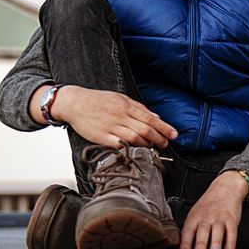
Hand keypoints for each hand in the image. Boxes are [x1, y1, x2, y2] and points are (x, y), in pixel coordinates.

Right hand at [37, 85, 177, 148]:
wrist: (74, 103)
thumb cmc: (98, 100)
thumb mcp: (121, 98)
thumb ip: (138, 108)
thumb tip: (155, 116)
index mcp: (127, 106)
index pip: (150, 119)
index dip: (164, 128)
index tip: (174, 135)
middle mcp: (120, 116)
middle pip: (145, 130)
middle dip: (159, 139)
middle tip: (165, 144)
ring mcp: (111, 127)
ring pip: (134, 138)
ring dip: (146, 145)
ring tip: (152, 148)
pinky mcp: (101, 137)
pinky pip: (118, 144)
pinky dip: (129, 148)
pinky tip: (135, 150)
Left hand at [180, 171, 247, 248]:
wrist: (226, 188)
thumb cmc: (209, 203)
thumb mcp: (195, 212)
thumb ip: (190, 229)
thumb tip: (184, 248)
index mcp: (195, 217)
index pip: (188, 231)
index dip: (186, 243)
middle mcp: (207, 217)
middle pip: (203, 231)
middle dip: (201, 244)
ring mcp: (220, 218)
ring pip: (218, 232)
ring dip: (216, 244)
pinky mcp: (232, 220)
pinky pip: (232, 232)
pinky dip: (231, 244)